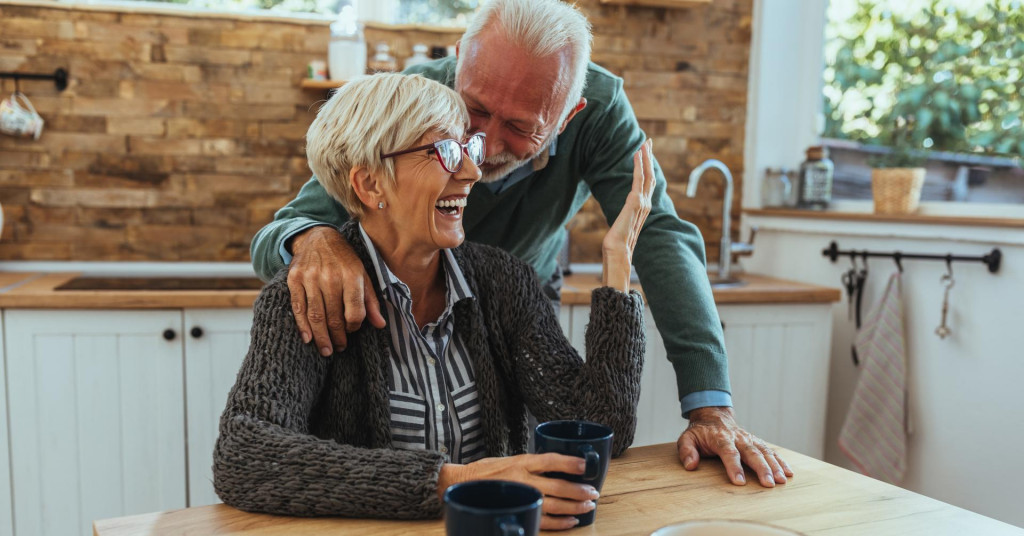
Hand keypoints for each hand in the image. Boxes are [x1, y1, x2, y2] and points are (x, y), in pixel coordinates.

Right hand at [287, 226, 385, 354]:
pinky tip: (308, 338)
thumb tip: (381, 324)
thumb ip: (371, 300)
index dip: (354, 326)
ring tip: (326, 350)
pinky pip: (298, 308)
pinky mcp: (294, 279)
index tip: (352, 331)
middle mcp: (330, 277)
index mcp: (351, 275)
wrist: (318, 237)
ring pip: (315, 316)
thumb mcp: (362, 274)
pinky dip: (302, 326)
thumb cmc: (344, 259)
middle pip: (334, 316)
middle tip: (339, 348)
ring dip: (321, 337)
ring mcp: (310, 278)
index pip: (354, 311)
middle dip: (337, 337)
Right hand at [438, 454, 600, 530]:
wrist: (458, 485)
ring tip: (588, 506)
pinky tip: (572, 521)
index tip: (586, 465)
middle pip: (558, 485)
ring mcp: (521, 497)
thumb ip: (529, 464)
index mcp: (521, 462)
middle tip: (594, 492)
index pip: (550, 459)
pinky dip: (560, 522)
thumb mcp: (508, 459)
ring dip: (575, 506)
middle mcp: (522, 479)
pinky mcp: (517, 512)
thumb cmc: (484, 472)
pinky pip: (544, 521)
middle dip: (579, 490)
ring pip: (555, 505)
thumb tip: (555, 467)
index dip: (570, 462)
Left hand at [602, 139, 654, 291]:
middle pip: (650, 175)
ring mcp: (643, 203)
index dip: (647, 167)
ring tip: (644, 143)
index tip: (644, 153)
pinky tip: (637, 154)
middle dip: (649, 157)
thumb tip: (621, 220)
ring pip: (647, 175)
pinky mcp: (636, 203)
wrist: (617, 253)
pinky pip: (639, 179)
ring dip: (646, 157)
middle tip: (647, 141)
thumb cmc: (617, 244)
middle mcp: (646, 204)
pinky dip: (639, 165)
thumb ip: (625, 219)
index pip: (647, 183)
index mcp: (643, 208)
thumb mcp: (621, 226)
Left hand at [676, 407, 792, 487]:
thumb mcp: (687, 438)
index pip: (729, 453)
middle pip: (752, 453)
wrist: (713, 416)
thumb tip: (690, 465)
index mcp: (720, 438)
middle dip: (762, 468)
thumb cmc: (700, 432)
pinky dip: (781, 461)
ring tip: (782, 480)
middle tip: (769, 483)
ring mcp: (749, 439)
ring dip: (774, 466)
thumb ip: (687, 450)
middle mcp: (738, 438)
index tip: (739, 482)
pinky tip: (789, 473)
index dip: (734, 467)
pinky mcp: (756, 442)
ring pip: (764, 451)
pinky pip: (771, 451)